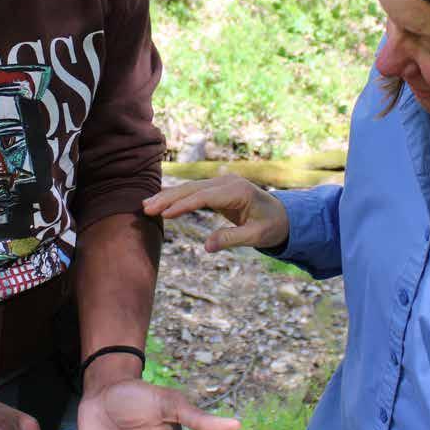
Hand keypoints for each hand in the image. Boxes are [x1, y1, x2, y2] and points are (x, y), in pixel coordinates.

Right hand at [143, 177, 288, 252]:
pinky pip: (194, 192)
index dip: (183, 205)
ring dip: (168, 196)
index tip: (164, 214)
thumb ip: (232, 239)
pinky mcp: (218, 189)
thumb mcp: (256, 236)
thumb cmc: (272, 226)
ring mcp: (222, 183)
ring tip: (146, 205)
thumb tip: (206, 247)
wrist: (284, 216)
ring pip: (190, 188)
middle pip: (193, 189)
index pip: (204, 196)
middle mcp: (228, 182)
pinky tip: (161, 202)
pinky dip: (177, 197)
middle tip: (145, 208)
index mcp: (238, 191)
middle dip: (168, 198)